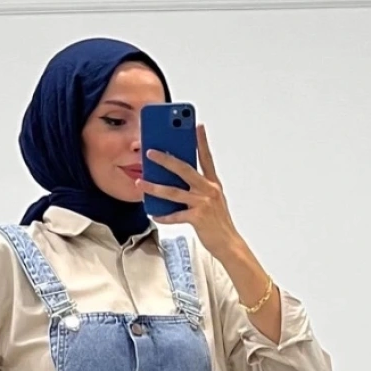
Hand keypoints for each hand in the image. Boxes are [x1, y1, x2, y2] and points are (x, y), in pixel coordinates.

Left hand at [138, 123, 237, 259]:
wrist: (228, 244)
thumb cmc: (218, 223)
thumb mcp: (212, 201)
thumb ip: (199, 188)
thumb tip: (177, 181)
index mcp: (213, 184)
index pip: (206, 158)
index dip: (202, 142)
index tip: (197, 126)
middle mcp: (209, 190)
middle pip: (184, 169)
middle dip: (165, 160)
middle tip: (150, 152)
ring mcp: (203, 203)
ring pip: (174, 192)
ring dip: (155, 187)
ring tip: (141, 183)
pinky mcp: (198, 218)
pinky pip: (176, 215)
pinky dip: (164, 216)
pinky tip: (154, 214)